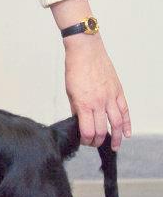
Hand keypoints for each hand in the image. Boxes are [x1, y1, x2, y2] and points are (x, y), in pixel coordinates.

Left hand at [63, 35, 131, 151]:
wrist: (86, 50)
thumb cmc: (75, 68)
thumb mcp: (69, 91)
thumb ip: (76, 108)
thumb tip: (79, 120)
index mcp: (84, 103)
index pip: (87, 130)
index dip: (86, 140)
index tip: (84, 141)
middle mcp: (99, 102)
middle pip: (101, 130)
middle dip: (98, 140)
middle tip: (95, 143)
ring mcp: (110, 97)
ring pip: (116, 123)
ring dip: (116, 137)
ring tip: (114, 145)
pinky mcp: (118, 91)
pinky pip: (125, 111)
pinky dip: (127, 124)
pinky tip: (126, 133)